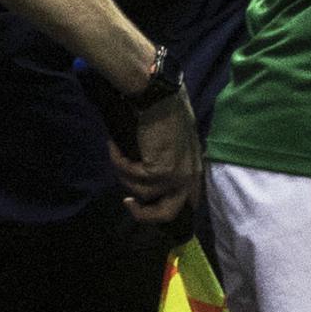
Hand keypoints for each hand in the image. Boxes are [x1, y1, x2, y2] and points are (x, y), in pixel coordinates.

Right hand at [111, 89, 202, 222]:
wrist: (160, 97)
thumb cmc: (167, 111)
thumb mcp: (177, 140)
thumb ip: (173, 159)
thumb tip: (155, 177)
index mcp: (196, 167)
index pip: (189, 201)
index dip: (166, 208)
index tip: (146, 203)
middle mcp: (190, 175)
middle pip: (168, 213)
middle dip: (144, 214)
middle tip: (127, 203)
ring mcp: (176, 176)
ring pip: (142, 194)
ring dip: (124, 176)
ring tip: (118, 157)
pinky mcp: (159, 172)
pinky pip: (131, 177)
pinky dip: (119, 163)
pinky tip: (114, 147)